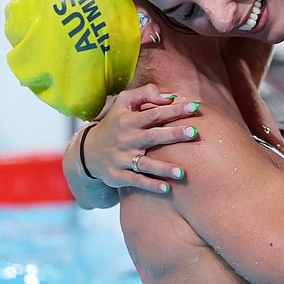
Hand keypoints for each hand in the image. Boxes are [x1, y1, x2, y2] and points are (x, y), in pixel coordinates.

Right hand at [83, 87, 200, 192]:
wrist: (88, 151)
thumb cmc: (115, 123)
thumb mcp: (124, 102)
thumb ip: (146, 94)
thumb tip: (171, 97)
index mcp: (129, 120)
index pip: (155, 113)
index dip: (175, 110)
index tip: (195, 107)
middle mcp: (126, 139)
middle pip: (153, 136)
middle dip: (173, 134)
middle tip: (194, 132)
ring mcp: (122, 159)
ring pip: (145, 164)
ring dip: (163, 168)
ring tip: (182, 172)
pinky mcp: (118, 176)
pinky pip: (136, 181)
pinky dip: (150, 185)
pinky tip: (166, 189)